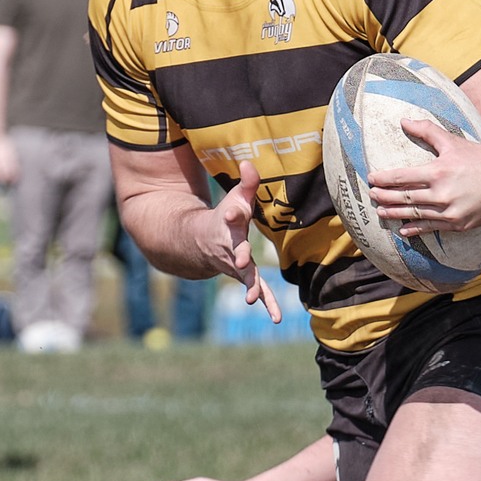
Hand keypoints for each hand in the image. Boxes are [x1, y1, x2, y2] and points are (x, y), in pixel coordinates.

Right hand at [203, 159, 280, 322]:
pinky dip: (266, 303)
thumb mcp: (236, 199)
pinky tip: (277, 318)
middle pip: (236, 250)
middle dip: (238, 254)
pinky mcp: (244, 276)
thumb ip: (246, 183)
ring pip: (244, 275)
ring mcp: (236, 265)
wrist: (204, 244)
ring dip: (249, 285)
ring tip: (252, 298)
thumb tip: (249, 162)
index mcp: (228, 225)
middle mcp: (231, 247)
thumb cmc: (227, 219)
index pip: (231, 217)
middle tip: (240, 260)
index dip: (232, 214)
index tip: (231, 214)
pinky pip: (256, 290)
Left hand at [368, 116, 480, 237]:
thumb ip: (427, 131)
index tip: (371, 178)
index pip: (403, 177)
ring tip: (381, 211)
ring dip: (395, 213)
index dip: (384, 179)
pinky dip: (415, 229)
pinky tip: (403, 229)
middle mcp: (443, 193)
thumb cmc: (479, 157)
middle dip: (385, 196)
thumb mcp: (453, 141)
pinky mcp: (459, 224)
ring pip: (415, 214)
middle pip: (405, 197)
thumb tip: (404, 121)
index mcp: (439, 172)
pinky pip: (431, 227)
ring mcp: (451, 211)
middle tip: (371, 195)